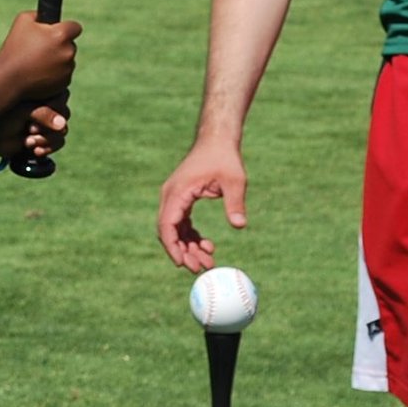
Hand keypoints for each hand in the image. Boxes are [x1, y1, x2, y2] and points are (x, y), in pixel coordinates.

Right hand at [0, 10, 80, 101]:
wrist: (9, 78)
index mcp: (61, 35)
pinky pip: (64, 75)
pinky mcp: (64, 83)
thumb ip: (38, 14)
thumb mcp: (22, 20)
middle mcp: (68, 52)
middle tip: (41, 49)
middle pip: (70, 45)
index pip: (75, 27)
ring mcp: (67, 69)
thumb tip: (44, 15)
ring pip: (67, 60)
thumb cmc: (14, 48)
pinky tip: (39, 74)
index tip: (58, 31)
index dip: (66, 28)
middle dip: (59, 45)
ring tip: (37, 63)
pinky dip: (55, 74)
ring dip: (57, 60)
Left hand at [0, 98, 69, 159]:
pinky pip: (59, 142)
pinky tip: (34, 149)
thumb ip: (43, 114)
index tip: (33, 115)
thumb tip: (62, 125)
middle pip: (64, 115)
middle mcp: (47, 105)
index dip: (52, 109)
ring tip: (28, 142)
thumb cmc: (2, 116)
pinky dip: (47, 148)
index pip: (62, 96)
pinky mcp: (46, 137)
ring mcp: (47, 122)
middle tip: (30, 128)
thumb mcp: (22, 111)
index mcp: (42, 92)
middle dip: (47, 127)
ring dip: (45, 139)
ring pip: (62, 130)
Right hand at [157, 138, 247, 272]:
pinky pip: (181, 223)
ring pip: (175, 229)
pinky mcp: (182, 198)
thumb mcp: (234, 179)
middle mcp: (171, 195)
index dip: (173, 246)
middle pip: (169, 231)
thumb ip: (235, 202)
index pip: (167, 225)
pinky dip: (191, 236)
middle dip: (184, 251)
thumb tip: (240, 225)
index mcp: (178, 191)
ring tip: (210, 259)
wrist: (217, 139)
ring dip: (189, 246)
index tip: (183, 263)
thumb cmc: (224, 156)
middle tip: (203, 267)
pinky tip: (208, 245)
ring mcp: (175, 197)